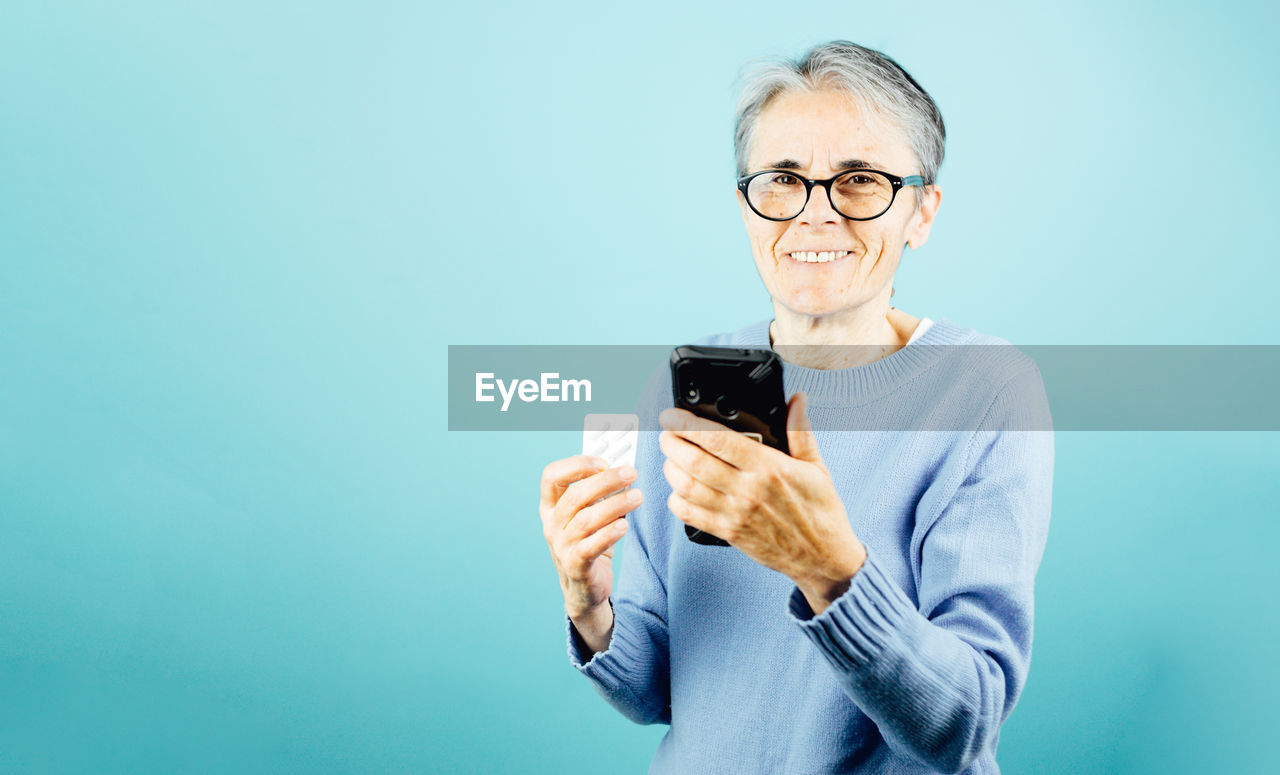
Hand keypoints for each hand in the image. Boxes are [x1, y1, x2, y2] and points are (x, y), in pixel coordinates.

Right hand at [539, 455, 642, 620]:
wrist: (583, 587)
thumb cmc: (589, 542)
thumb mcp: (589, 514)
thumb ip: (601, 494)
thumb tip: (625, 473)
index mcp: (551, 506)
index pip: (551, 476)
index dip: (576, 465)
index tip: (603, 462)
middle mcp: (552, 524)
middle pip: (575, 495)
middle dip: (605, 480)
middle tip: (631, 473)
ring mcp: (561, 546)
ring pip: (586, 520)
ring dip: (615, 505)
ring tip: (638, 497)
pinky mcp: (575, 566)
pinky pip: (590, 547)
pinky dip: (608, 534)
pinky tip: (625, 525)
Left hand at [658, 392, 865, 611]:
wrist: (824, 559)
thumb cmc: (820, 512)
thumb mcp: (816, 467)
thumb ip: (800, 432)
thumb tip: (796, 400)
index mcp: (769, 468)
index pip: (718, 440)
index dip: (688, 424)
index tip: (673, 414)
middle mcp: (748, 491)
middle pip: (695, 462)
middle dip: (672, 443)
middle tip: (666, 433)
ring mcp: (735, 514)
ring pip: (687, 487)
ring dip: (671, 469)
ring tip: (671, 457)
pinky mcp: (728, 533)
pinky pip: (690, 515)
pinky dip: (676, 500)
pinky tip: (679, 489)